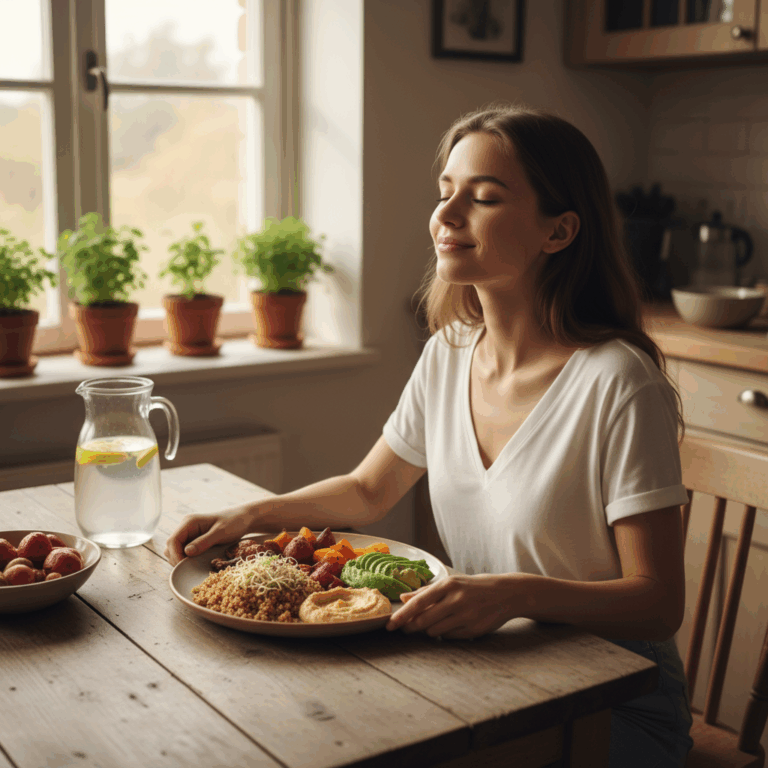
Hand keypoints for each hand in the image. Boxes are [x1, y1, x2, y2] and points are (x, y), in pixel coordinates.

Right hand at [163, 504, 256, 565]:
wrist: (244, 518)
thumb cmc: (234, 522)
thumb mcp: (221, 532)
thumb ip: (204, 542)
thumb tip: (186, 552)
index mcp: (189, 522)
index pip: (172, 540)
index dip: (175, 555)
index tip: (184, 566)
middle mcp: (186, 527)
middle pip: (171, 547)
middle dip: (177, 559)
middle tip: (189, 568)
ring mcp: (190, 534)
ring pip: (176, 550)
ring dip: (181, 559)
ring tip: (193, 566)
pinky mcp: (195, 540)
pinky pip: (184, 551)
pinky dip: (187, 558)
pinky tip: (196, 563)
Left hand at [385, 573, 519, 639]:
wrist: (506, 593)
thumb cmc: (474, 587)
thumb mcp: (452, 583)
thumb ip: (426, 592)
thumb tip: (403, 598)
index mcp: (448, 585)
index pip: (418, 603)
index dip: (402, 616)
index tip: (390, 625)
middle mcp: (456, 600)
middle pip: (423, 620)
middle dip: (411, 627)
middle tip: (406, 629)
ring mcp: (466, 616)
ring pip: (434, 631)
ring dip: (429, 630)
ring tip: (436, 622)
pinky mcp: (473, 630)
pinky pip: (449, 637)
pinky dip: (445, 634)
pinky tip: (452, 625)